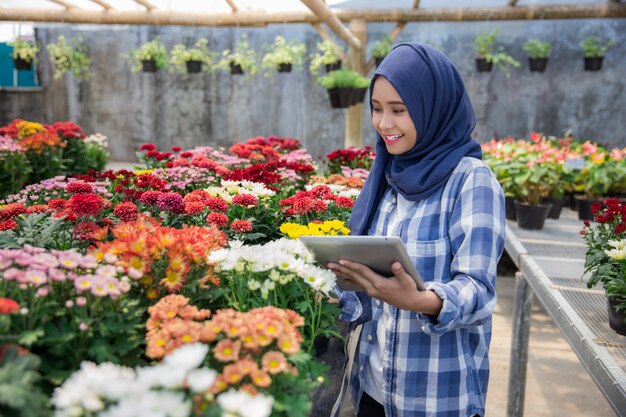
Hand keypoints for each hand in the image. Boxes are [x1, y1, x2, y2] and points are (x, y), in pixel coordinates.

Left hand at [328, 260, 442, 314]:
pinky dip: (349, 279)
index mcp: (379, 284)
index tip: (341, 260)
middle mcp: (372, 288)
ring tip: (331, 268)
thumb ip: (400, 272)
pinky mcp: (372, 292)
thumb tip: (396, 264)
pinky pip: (358, 284)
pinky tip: (343, 276)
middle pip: (354, 276)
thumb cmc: (409, 290)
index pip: (362, 272)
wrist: (410, 303)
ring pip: (354, 280)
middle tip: (329, 263)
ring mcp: (371, 291)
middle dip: (341, 269)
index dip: (352, 265)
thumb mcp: (407, 280)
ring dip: (342, 273)